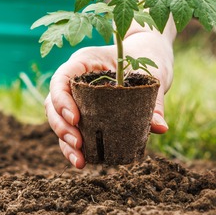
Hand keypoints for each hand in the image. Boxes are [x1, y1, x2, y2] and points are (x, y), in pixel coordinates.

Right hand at [45, 31, 173, 167]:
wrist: (149, 53)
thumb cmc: (147, 57)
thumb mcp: (153, 75)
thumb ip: (154, 101)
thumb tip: (160, 128)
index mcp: (86, 60)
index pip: (62, 78)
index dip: (62, 99)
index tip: (76, 119)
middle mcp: (76, 78)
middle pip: (54, 103)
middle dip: (61, 126)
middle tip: (78, 144)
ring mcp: (78, 95)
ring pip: (59, 119)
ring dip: (64, 141)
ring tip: (79, 161)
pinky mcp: (86, 111)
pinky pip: (73, 128)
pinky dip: (74, 146)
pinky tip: (83, 161)